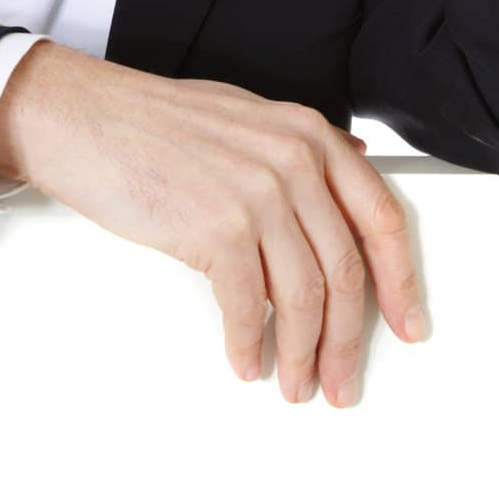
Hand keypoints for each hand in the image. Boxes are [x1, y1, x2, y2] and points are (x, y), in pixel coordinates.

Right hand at [0, 41, 425, 408]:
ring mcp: (257, 194)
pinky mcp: (215, 228)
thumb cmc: (158, 122)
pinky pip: (247, 306)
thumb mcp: (252, 116)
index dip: (401, 280)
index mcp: (311, 135)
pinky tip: (246, 360)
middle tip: (342, 378)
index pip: (381, 217)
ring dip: (302, 354)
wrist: (88, 119)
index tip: (409, 322)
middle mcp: (294, 161)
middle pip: (346, 270)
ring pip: (304, 296)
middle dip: (349, 338)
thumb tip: (360, 166)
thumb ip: (306, 145)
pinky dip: (248, 344)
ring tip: (296, 382)